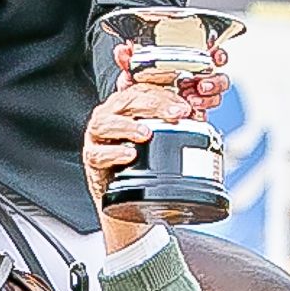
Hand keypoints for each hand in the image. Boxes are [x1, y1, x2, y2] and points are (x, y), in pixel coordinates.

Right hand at [84, 81, 195, 252]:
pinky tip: (129, 154)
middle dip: (153, 105)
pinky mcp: (92, 158)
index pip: (145, 90)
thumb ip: (174, 124)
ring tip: (146, 133)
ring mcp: (98, 137)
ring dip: (128, 126)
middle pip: (127, 101)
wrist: (127, 200)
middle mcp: (110, 116)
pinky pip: (98, 153)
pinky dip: (114, 153)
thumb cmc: (142, 163)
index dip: (166, 96)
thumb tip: (197, 116)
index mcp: (127, 105)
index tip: (185, 107)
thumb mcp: (159, 139)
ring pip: (106, 123)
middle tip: (176, 114)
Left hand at [113, 41, 231, 114]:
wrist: (135, 114)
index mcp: (187, 64)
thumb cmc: (140, 88)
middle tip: (201, 85)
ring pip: (216, 96)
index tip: (216, 56)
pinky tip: (192, 112)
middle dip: (215, 81)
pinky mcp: (194, 116)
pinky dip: (201, 112)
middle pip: (219, 78)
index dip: (218, 55)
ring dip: (209, 98)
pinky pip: (206, 114)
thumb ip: (128, 62)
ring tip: (194, 101)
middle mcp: (196, 80)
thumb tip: (122, 51)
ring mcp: (197, 99)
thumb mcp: (133, 74)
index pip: (211, 55)